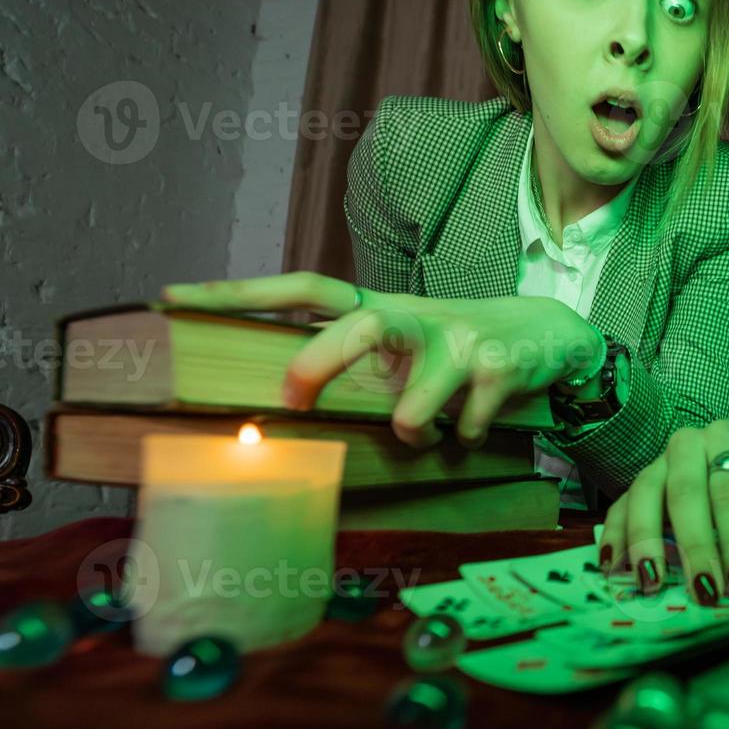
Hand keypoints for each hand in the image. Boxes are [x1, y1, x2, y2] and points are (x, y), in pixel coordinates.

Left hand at [160, 273, 602, 449]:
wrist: (556, 337)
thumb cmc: (463, 348)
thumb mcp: (411, 344)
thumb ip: (363, 364)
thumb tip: (290, 401)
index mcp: (385, 310)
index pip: (306, 287)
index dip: (239, 292)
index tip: (172, 297)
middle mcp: (418, 318)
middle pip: (360, 326)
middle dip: (322, 362)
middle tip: (295, 399)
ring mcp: (460, 342)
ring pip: (416, 400)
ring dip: (413, 429)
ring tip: (422, 436)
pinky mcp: (499, 369)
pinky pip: (464, 427)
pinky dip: (463, 441)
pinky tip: (474, 431)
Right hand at [598, 421, 728, 605]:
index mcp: (728, 438)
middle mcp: (687, 443)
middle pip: (685, 492)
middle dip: (693, 545)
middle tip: (702, 589)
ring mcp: (656, 463)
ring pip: (644, 496)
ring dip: (646, 542)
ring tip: (651, 582)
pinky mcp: (634, 487)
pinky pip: (618, 508)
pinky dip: (614, 538)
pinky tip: (613, 567)